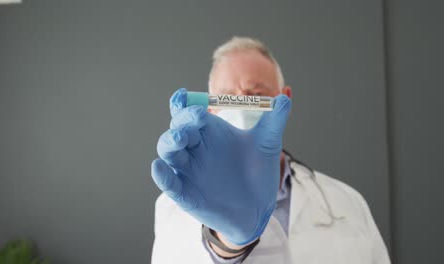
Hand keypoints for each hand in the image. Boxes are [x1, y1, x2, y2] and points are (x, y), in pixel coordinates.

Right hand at [151, 88, 290, 244]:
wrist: (258, 207)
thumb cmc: (257, 172)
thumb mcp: (267, 143)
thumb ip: (274, 120)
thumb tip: (284, 98)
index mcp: (210, 132)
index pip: (190, 112)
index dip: (184, 103)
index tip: (184, 94)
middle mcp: (195, 148)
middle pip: (178, 128)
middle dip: (182, 121)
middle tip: (196, 118)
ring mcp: (188, 169)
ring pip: (168, 151)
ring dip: (169, 142)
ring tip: (179, 139)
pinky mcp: (185, 192)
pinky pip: (168, 182)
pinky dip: (161, 174)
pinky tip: (159, 166)